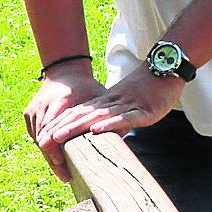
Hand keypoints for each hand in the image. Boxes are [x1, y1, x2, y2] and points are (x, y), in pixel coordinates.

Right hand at [25, 65, 106, 180]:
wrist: (66, 71)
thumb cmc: (87, 86)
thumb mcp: (98, 98)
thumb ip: (107, 115)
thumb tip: (124, 133)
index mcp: (60, 103)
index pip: (54, 136)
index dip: (59, 156)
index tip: (68, 171)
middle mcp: (43, 107)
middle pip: (44, 142)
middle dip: (54, 161)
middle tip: (66, 177)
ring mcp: (33, 110)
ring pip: (38, 141)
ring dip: (50, 155)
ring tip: (62, 171)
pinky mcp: (28, 112)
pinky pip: (35, 134)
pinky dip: (45, 145)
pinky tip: (55, 158)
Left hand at [35, 67, 185, 182]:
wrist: (169, 70)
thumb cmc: (150, 87)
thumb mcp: (127, 103)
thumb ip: (113, 118)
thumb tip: (100, 136)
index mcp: (108, 102)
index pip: (79, 113)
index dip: (61, 124)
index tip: (44, 137)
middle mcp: (113, 103)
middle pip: (83, 115)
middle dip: (61, 128)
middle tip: (42, 141)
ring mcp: (128, 106)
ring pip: (98, 118)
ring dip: (76, 127)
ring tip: (58, 137)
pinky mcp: (144, 111)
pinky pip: (124, 118)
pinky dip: (109, 125)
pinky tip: (96, 131)